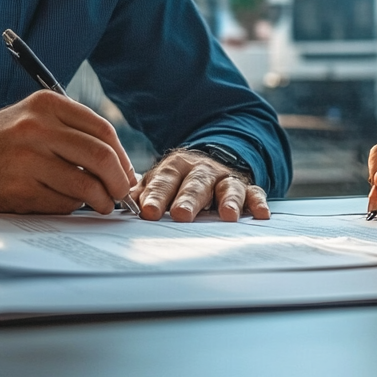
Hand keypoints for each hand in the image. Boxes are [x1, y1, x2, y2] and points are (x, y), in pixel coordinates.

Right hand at [0, 91, 137, 213]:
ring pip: (85, 184)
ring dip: (100, 200)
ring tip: (101, 204)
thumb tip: (118, 162)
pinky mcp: (16, 188)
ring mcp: (26, 158)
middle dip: (119, 180)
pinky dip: (71, 207)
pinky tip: (66, 204)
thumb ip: (70, 132)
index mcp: (46, 105)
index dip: (122, 156)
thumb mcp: (31, 119)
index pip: (102, 130)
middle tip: (122, 193)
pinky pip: (61, 203)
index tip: (126, 172)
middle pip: (100, 156)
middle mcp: (36, 127)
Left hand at [137, 149, 269, 221]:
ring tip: (228, 216)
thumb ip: (142, 191)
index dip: (156, 196)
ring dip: (228, 200)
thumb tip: (116, 201)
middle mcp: (202, 171)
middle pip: (196, 184)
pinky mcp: (246, 187)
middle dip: (189, 199)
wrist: (210, 160)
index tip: (147, 212)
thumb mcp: (159, 180)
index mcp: (176, 167)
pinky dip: (258, 202)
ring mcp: (225, 178)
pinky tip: (261, 214)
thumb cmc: (179, 179)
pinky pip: (254, 193)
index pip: (165, 180)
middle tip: (182, 215)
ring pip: (227, 188)